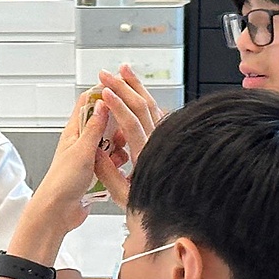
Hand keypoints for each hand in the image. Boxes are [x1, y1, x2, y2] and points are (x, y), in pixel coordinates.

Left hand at [17, 92, 110, 256]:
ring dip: (118, 148)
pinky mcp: (96, 172)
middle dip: (117, 127)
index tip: (120, 89)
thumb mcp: (82, 150)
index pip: (88, 103)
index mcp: (74, 132)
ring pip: (112, 144)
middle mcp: (82, 142)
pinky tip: (118, 170)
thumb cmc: (62, 182)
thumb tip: (103, 103)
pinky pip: (112, 162)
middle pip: (104, 123)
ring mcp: (89, 157)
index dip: (103, 94)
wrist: (58, 212)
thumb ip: (94, 127)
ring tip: (117, 158)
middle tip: (122, 135)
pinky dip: (117, 164)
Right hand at [90, 67, 165, 208]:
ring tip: (123, 70)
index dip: (117, 105)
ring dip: (136, 86)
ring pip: (152, 105)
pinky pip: (157, 112)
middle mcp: (158, 143)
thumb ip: (109, 175)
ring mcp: (165, 138)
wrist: (182, 208)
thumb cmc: (152, 206)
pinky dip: (146, 97)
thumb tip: (96, 153)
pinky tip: (138, 90)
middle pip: (141, 106)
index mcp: (146, 156)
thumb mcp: (124, 197)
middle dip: (122, 86)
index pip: (131, 123)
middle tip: (105, 74)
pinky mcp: (168, 138)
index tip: (104, 92)